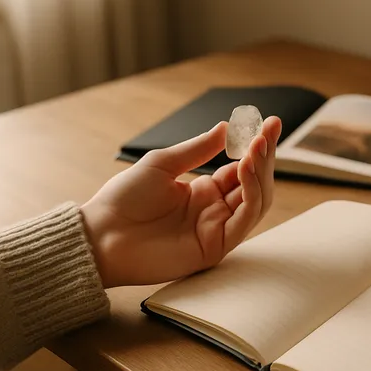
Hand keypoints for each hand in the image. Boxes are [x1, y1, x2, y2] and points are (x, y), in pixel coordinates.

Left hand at [81, 117, 281, 287]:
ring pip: (257, 201)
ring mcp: (217, 229)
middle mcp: (216, 210)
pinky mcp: (215, 247)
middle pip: (255, 183)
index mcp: (205, 191)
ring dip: (261, 172)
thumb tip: (226, 127)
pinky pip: (245, 221)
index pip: (242, 168)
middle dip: (265, 156)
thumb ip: (197, 149)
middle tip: (269, 131)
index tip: (269, 123)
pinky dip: (251, 194)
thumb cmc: (124, 199)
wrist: (100, 235)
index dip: (256, 147)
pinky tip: (244, 169)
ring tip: (256, 147)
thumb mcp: (162, 163)